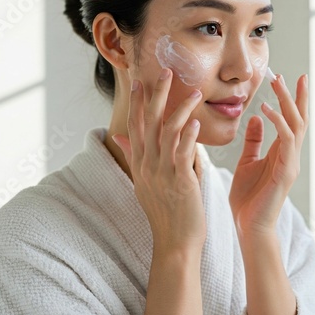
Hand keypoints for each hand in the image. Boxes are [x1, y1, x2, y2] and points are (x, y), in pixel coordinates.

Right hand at [111, 68, 206, 253]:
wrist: (174, 242)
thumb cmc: (164, 211)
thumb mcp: (143, 182)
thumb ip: (134, 155)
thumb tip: (118, 135)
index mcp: (140, 163)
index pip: (135, 125)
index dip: (137, 102)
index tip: (139, 81)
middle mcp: (147, 164)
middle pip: (148, 121)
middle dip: (156, 94)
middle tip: (165, 71)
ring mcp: (161, 171)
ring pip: (167, 131)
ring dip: (181, 108)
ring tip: (194, 92)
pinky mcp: (179, 180)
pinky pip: (182, 151)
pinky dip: (189, 134)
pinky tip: (197, 121)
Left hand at [229, 74, 308, 236]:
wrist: (247, 226)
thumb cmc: (247, 198)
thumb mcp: (247, 162)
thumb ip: (254, 142)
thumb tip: (254, 119)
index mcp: (280, 152)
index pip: (290, 120)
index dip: (290, 99)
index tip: (285, 77)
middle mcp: (289, 155)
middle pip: (298, 118)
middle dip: (294, 95)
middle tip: (287, 74)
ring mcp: (290, 163)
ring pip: (295, 125)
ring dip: (287, 103)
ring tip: (277, 83)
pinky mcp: (285, 172)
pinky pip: (286, 142)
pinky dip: (278, 123)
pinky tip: (266, 110)